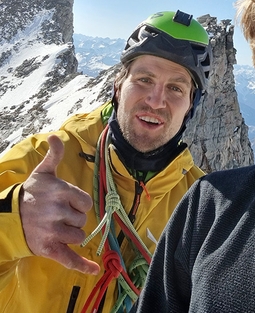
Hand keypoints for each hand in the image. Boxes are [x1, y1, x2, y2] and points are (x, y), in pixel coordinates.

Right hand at [19, 134, 99, 274]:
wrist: (10, 216)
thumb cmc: (32, 193)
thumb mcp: (43, 172)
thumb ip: (54, 155)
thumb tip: (55, 136)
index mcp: (61, 192)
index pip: (86, 203)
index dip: (80, 204)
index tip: (69, 203)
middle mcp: (58, 211)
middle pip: (83, 220)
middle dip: (74, 219)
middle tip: (59, 215)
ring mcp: (53, 231)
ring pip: (79, 237)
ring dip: (72, 234)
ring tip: (58, 227)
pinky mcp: (49, 248)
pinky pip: (70, 259)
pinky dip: (83, 266)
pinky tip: (94, 269)